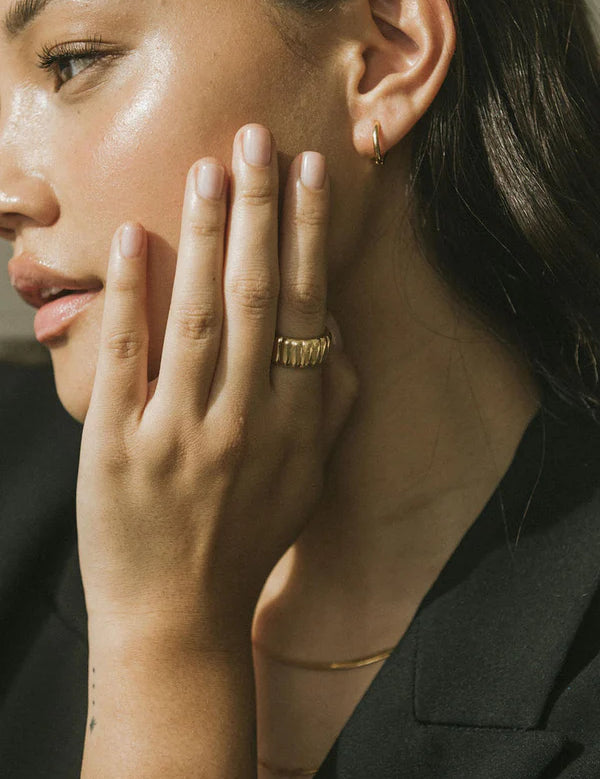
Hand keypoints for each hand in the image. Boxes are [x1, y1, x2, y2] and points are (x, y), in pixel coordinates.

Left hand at [76, 124, 357, 643]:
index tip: (310, 175)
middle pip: (257, 297)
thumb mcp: (308, 481)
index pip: (304, 311)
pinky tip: (133, 239)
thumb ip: (329, 407)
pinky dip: (129, 297)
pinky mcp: (118, 448)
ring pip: (198, 316)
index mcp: (292, 426)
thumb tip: (331, 328)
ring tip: (208, 168)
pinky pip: (126, 361)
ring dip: (204, 236)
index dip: (308, 237)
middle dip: (260, 211)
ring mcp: (179, 434)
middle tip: (257, 139)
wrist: (178, 618)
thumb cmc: (246, 542)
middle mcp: (243, 421)